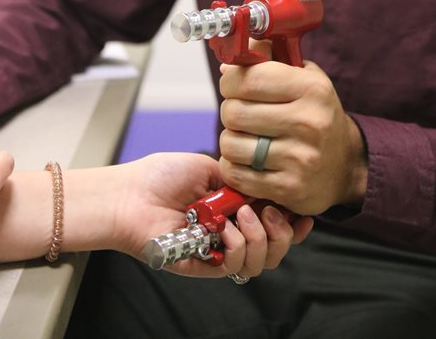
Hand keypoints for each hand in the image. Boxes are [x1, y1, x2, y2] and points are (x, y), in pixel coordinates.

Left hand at [113, 152, 313, 278]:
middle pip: (276, 248)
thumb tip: (269, 188)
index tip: (304, 212)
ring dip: (263, 239)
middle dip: (285, 231)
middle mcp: (232, 231)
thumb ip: (243, 177)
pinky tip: (227, 230)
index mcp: (235, 207)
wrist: (131, 195)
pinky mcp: (205, 267)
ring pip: (261, 262)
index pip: (275, 222)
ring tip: (244, 218)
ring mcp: (219, 251)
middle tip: (271, 212)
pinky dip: (239, 248)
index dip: (295, 222)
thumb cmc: (163, 175)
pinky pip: (236, 269)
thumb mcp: (211, 166)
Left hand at [218, 60, 367, 214]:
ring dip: (231, 141)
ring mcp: (300, 158)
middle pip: (233, 112)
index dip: (230, 80)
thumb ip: (267, 57)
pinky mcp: (289, 188)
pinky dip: (233, 167)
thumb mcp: (303, 75)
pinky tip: (248, 161)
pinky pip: (236, 174)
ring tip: (246, 137)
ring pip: (230, 144)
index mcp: (311, 88)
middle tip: (243, 113)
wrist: (345, 164)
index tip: (234, 85)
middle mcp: (308, 122)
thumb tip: (228, 61)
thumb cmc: (315, 113)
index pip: (248, 78)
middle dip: (231, 111)